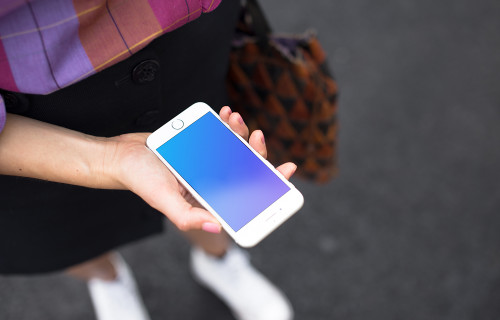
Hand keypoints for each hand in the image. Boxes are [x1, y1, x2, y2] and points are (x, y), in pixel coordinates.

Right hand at [107, 107, 296, 232]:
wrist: (123, 154)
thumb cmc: (141, 180)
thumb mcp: (165, 201)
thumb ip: (189, 217)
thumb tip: (219, 226)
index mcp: (209, 198)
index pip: (246, 193)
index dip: (269, 184)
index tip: (286, 170)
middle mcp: (211, 181)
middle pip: (245, 167)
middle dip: (256, 151)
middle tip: (257, 135)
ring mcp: (206, 162)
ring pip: (234, 147)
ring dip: (241, 132)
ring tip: (236, 119)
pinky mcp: (199, 145)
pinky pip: (219, 133)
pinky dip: (226, 123)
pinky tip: (227, 114)